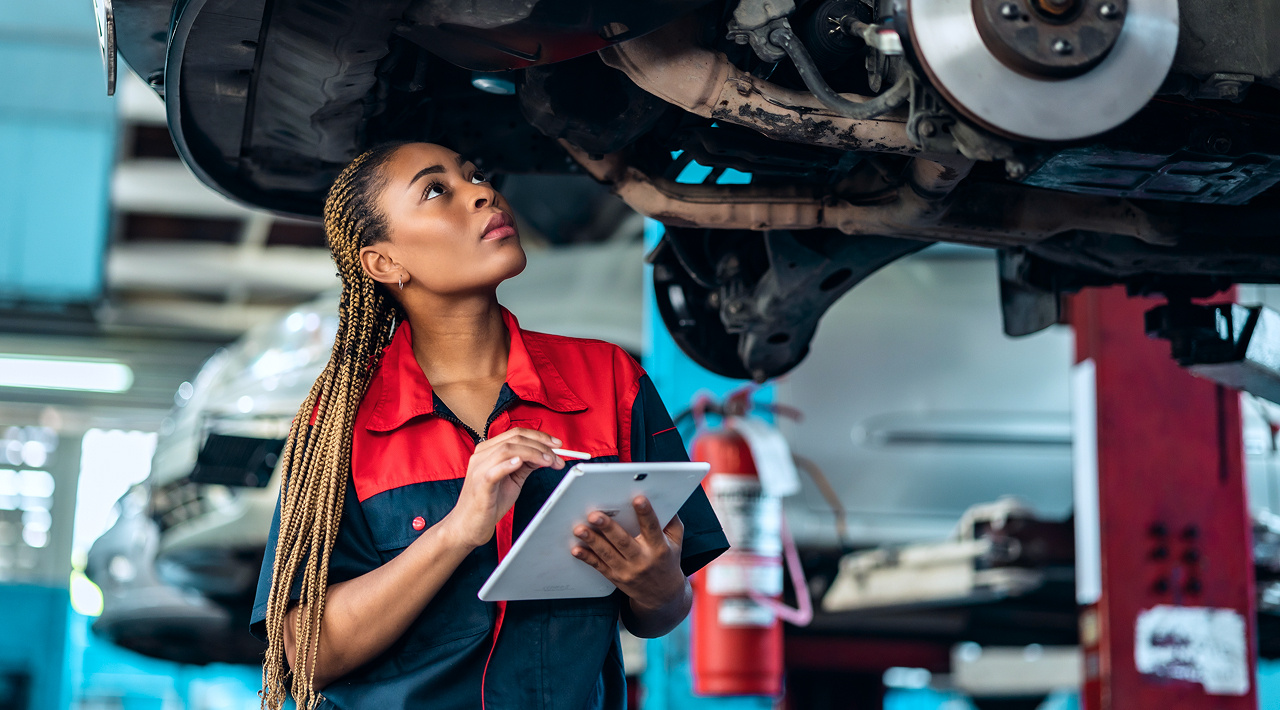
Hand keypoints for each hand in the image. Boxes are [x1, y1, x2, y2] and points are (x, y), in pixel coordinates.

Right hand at [445, 428, 564, 548]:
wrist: (468, 526)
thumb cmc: (488, 503)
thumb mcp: (513, 480)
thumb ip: (526, 465)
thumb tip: (545, 454)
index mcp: (489, 450)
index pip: (516, 434)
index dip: (540, 436)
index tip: (558, 445)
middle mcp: (482, 455)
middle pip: (515, 438)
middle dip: (542, 445)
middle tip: (558, 456)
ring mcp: (479, 469)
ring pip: (508, 449)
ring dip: (533, 453)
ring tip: (549, 461)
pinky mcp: (480, 485)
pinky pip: (494, 470)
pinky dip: (509, 464)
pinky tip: (521, 463)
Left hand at [571, 496, 685, 611]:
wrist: (662, 596)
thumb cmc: (667, 561)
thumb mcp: (676, 543)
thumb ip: (672, 522)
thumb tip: (666, 502)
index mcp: (659, 548)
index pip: (652, 528)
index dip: (646, 514)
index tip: (638, 499)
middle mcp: (642, 560)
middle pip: (623, 542)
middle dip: (608, 528)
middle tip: (595, 515)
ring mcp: (627, 570)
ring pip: (607, 554)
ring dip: (592, 541)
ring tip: (580, 529)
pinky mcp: (615, 577)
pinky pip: (599, 566)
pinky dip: (587, 558)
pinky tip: (576, 549)